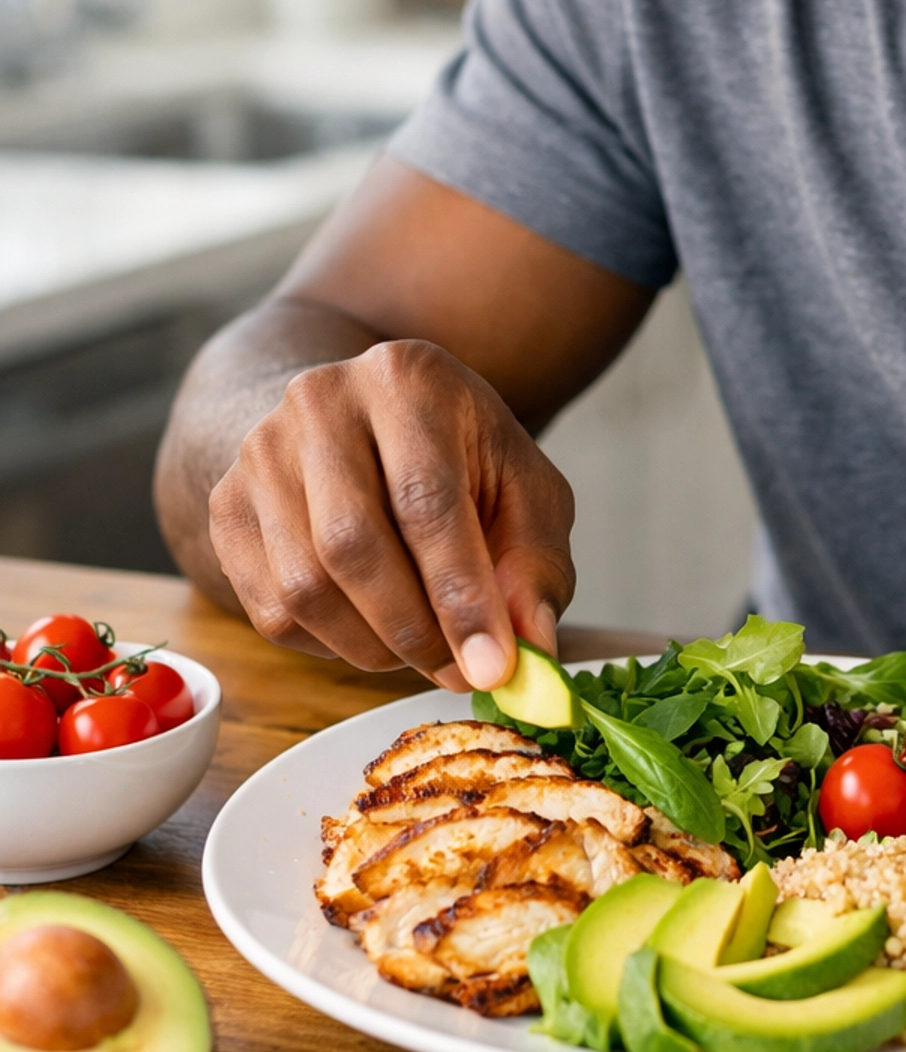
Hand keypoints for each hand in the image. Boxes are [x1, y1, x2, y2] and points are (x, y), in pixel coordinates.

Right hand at [208, 339, 573, 689]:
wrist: (366, 422)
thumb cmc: (457, 458)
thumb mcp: (522, 489)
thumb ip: (534, 565)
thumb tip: (529, 648)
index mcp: (406, 379)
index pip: (425, 500)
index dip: (460, 595)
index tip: (492, 668)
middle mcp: (319, 401)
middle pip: (352, 545)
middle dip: (414, 630)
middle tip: (459, 672)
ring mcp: (259, 451)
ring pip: (303, 587)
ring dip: (372, 646)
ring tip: (422, 647)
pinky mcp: (225, 504)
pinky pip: (269, 610)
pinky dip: (328, 644)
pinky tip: (369, 625)